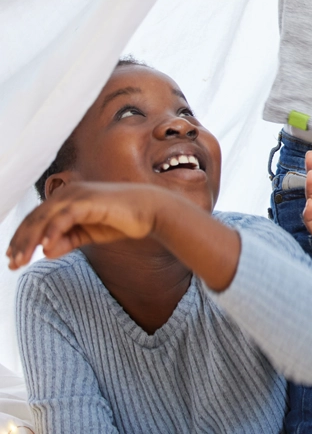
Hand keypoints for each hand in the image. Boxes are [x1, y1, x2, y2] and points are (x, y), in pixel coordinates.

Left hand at [7, 182, 167, 268]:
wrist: (150, 210)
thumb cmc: (121, 220)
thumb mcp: (88, 234)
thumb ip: (67, 241)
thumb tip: (44, 252)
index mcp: (67, 198)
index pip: (37, 218)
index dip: (22, 238)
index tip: (12, 259)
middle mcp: (69, 192)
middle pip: (35, 218)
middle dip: (21, 242)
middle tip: (12, 265)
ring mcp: (78, 194)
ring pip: (44, 218)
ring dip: (30, 240)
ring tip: (21, 260)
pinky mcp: (89, 201)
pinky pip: (64, 217)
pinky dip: (53, 232)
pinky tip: (45, 248)